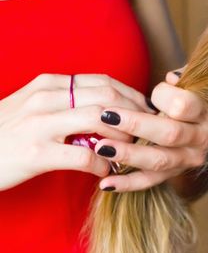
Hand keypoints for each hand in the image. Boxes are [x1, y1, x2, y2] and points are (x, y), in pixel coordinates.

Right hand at [0, 74, 152, 190]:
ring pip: (100, 119)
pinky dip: (104, 163)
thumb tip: (106, 109)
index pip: (103, 82)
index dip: (132, 96)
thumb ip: (66, 102)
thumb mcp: (33, 106)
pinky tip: (107, 170)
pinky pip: (84, 155)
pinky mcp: (36, 152)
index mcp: (48, 84)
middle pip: (108, 97)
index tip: (146, 112)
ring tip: (132, 151)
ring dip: (124, 137)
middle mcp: (46, 98)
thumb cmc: (6, 134)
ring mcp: (40, 124)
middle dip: (136, 114)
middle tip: (148, 132)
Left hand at [95, 70, 207, 191]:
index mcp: (203, 114)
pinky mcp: (172, 174)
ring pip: (158, 160)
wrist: (195, 125)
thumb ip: (180, 79)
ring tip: (101, 148)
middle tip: (106, 117)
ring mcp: (187, 160)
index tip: (148, 93)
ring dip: (128, 155)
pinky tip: (105, 183)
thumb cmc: (185, 98)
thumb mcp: (188, 85)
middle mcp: (200, 139)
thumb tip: (171, 79)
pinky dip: (126, 184)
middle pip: (170, 134)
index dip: (164, 97)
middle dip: (136, 125)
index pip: (184, 106)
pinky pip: (149, 181)